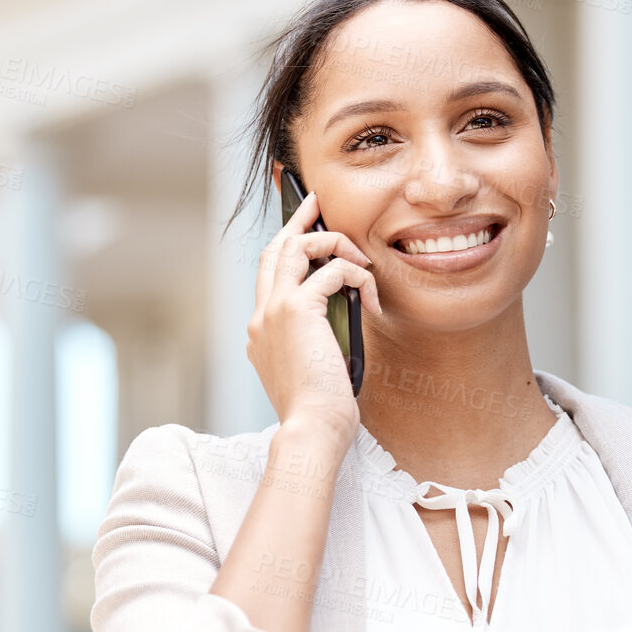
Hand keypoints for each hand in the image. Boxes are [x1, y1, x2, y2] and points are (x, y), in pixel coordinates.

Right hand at [248, 190, 381, 448]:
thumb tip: (343, 318)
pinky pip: (331, 271)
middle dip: (297, 221)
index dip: (283, 247)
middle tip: (317, 203)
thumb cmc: (320, 411)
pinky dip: (357, 276)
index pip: (268, 275)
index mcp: (261, 332)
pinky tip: (371, 298)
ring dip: (332, 242)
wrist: (312, 429)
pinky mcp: (296, 311)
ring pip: (296, 248)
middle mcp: (260, 316)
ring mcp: (273, 311)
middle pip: (274, 250)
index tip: (300, 228)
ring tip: (360, 258)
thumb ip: (317, 341)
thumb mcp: (314, 369)